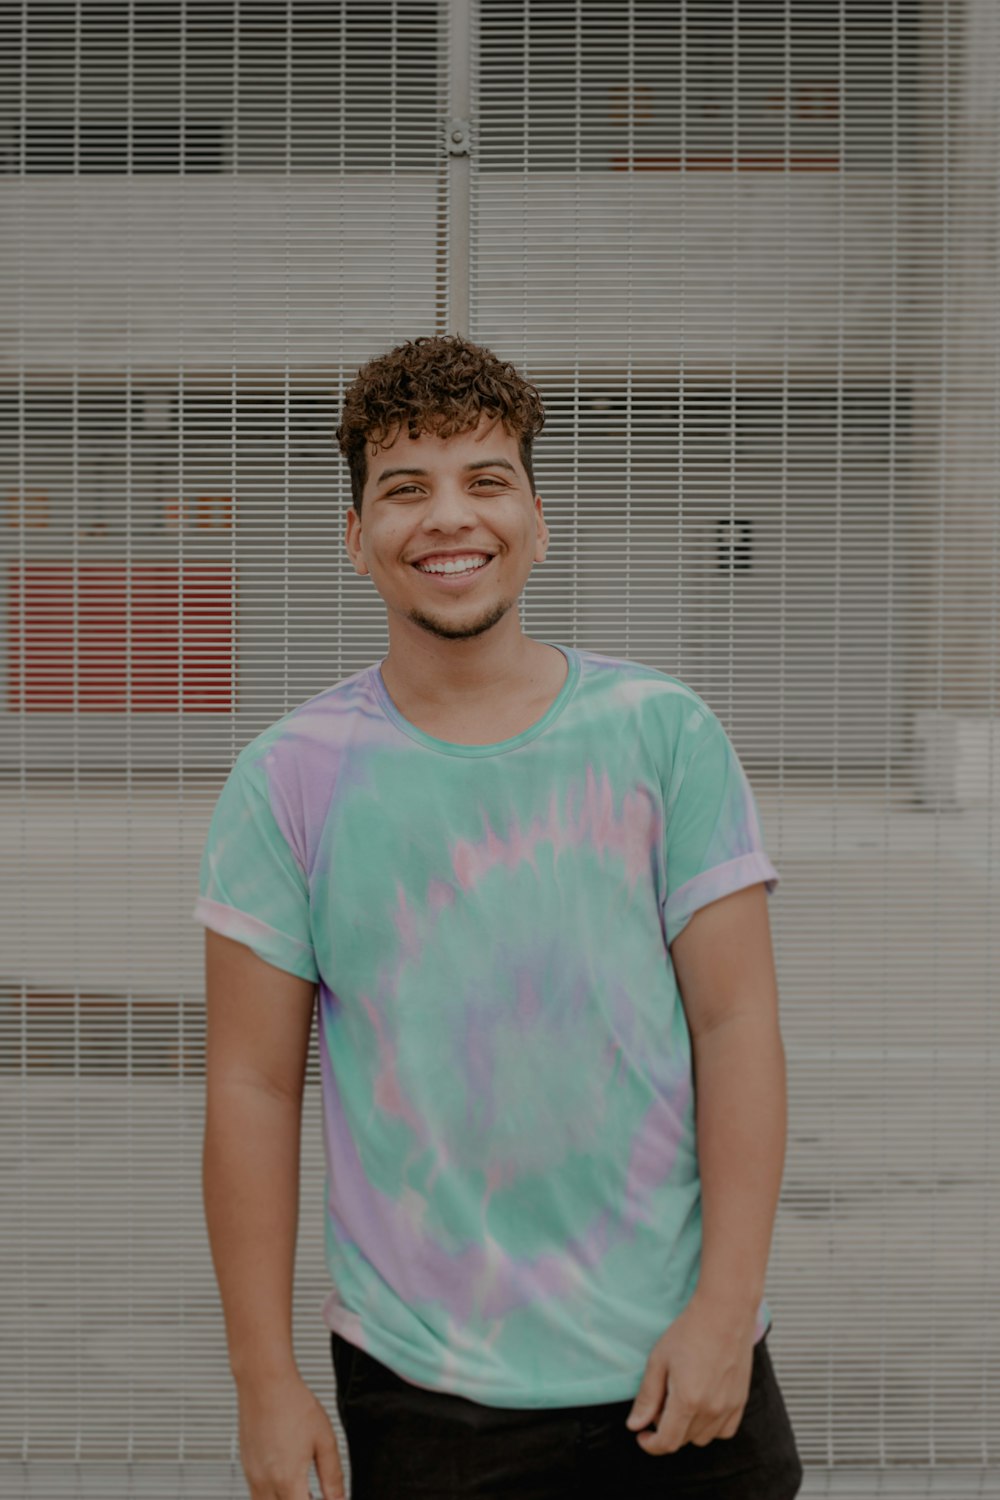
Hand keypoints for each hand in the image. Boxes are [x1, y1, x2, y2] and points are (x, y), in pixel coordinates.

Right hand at [236, 1367, 345, 1498]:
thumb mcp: (324, 1440)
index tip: (326, 1498)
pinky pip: (257, 1495)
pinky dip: (274, 1496)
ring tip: (305, 1490)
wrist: (265, 1383)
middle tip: (317, 1494)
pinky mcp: (247, 1468)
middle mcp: (265, 1483)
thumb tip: (339, 1499)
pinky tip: (289, 1479)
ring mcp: (252, 1477)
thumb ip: (332, 1477)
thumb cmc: (293, 1405)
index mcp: (287, 1480)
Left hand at [624, 1294, 755, 1455]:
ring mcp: (729, 1407)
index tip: (641, 1434)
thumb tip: (634, 1425)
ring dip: (687, 1429)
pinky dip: (710, 1427)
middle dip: (665, 1429)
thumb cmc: (690, 1331)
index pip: (667, 1442)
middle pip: (683, 1440)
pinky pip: (724, 1431)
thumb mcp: (658, 1360)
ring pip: (703, 1438)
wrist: (725, 1312)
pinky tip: (701, 1406)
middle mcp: (711, 1409)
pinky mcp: (741, 1401)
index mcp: (687, 1400)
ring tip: (680, 1401)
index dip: (650, 1444)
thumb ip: (647, 1397)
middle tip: (659, 1404)